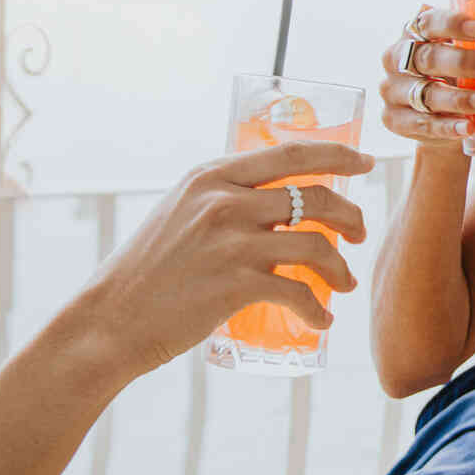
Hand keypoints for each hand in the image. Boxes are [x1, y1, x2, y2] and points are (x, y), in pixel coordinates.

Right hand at [77, 140, 374, 376]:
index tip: (365, 160)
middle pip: (315, 196)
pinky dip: (317, 310)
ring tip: (343, 284)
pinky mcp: (235, 286)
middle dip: (350, 214)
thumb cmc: (147, 272)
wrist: (109, 320)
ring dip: (341, 267)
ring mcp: (231, 243)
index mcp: (211, 176)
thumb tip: (273, 201)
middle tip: (359, 232)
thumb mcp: (179, 213)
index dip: (338, 154)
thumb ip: (220, 200)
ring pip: (317, 245)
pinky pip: (299, 294)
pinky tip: (321, 320)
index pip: (291, 153)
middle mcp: (223, 201)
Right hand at [380, 5, 474, 146]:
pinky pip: (418, 124)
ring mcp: (393, 90)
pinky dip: (445, 127)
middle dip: (464, 63)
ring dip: (459, 99)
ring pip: (424, 93)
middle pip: (427, 57)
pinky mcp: (394, 121)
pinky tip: (468, 129)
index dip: (452, 23)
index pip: (429, 20)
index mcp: (419, 31)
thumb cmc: (470, 79)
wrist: (446, 124)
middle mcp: (399, 57)